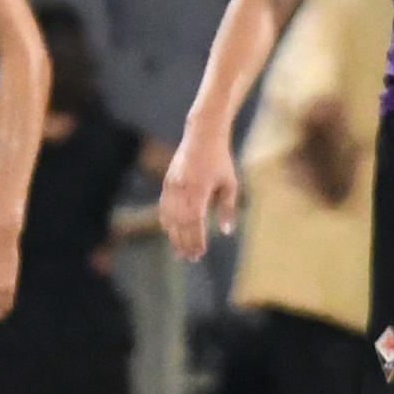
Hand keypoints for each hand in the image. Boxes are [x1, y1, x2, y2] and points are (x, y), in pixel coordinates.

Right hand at [157, 132, 239, 262]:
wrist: (202, 135)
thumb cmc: (220, 159)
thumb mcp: (230, 183)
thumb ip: (227, 208)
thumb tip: (226, 232)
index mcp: (199, 190)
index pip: (195, 222)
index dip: (196, 239)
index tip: (200, 252)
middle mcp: (182, 189)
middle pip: (180, 223)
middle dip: (185, 243)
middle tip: (190, 258)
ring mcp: (172, 186)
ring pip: (169, 217)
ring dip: (174, 236)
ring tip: (179, 252)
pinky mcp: (167, 182)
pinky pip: (163, 207)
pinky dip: (166, 222)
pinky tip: (170, 232)